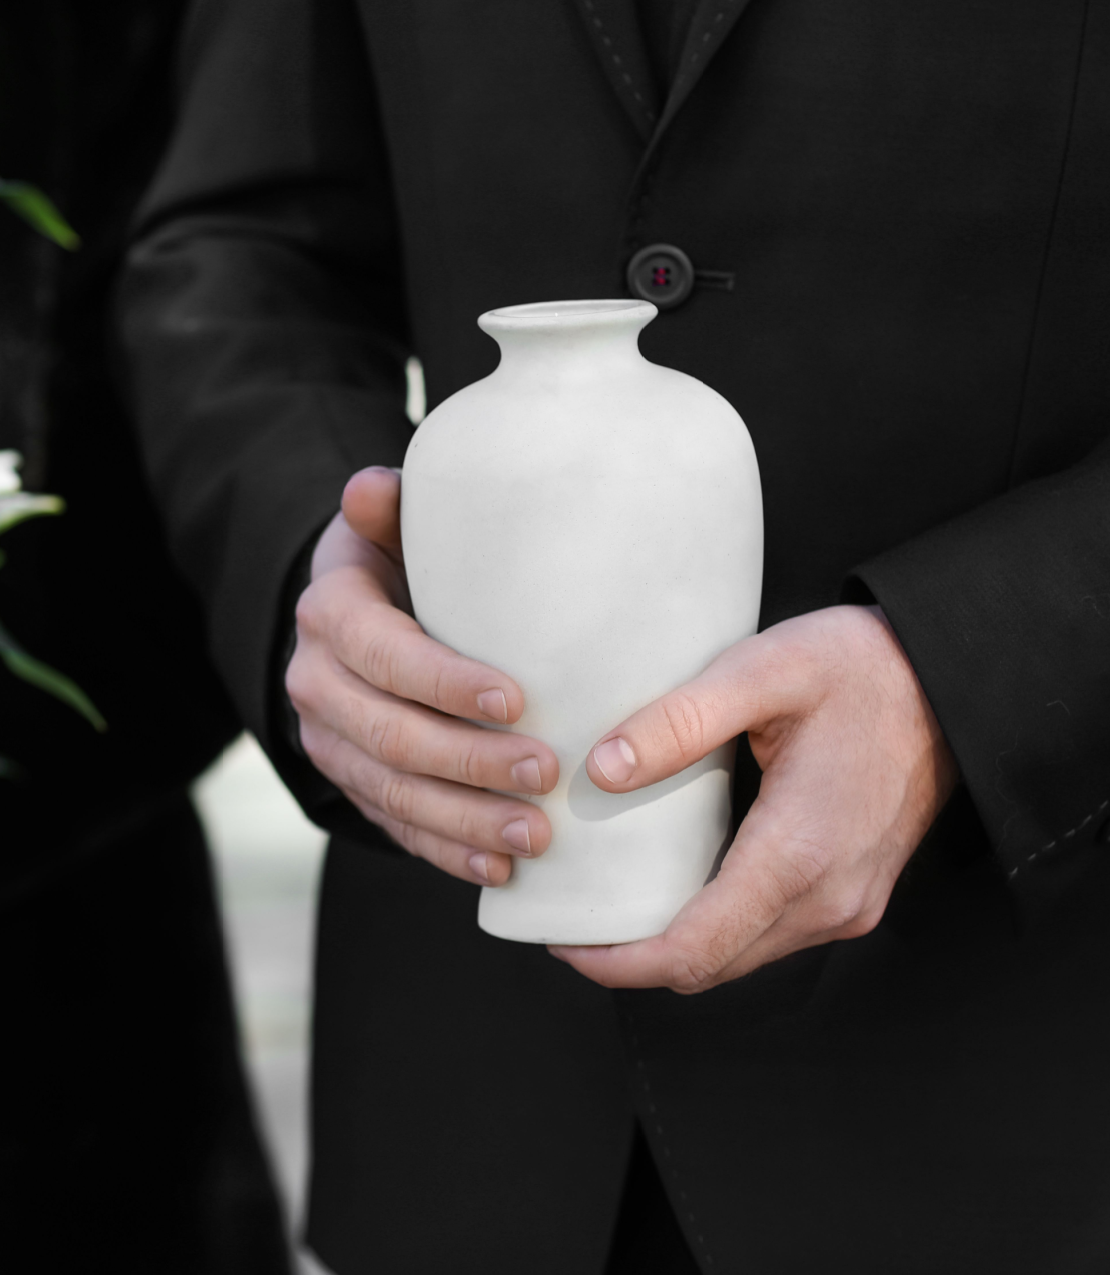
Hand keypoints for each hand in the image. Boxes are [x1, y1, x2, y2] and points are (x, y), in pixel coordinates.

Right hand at [285, 466, 557, 884]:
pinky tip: (500, 869)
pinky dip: (447, 852)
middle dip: (469, 763)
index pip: (383, 653)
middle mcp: (317, 683)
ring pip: (394, 792)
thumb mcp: (392, 527)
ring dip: (465, 821)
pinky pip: (395, 826)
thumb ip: (391, 508)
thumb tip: (374, 487)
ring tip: (535, 836)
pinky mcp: (351, 782)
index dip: (444, 681)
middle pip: (392, 735)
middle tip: (545, 775)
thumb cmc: (397, 564)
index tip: (517, 699)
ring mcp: (331, 742)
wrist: (354, 618)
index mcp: (331, 614)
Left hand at [550, 605, 957, 991]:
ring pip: (740, 957)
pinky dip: (716, 928)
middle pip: (710, 966)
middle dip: (634, 958)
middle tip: (578, 918)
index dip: (618, 960)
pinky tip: (680, 886)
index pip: (692, 949)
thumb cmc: (860, 669)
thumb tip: (602, 770)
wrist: (948, 683)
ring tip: (618, 902)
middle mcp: (827, 899)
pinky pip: (769, 936)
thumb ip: (679, 720)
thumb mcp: (764, 670)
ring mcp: (846, 905)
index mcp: (797, 853)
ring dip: (676, 944)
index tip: (565, 941)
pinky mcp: (852, 895)